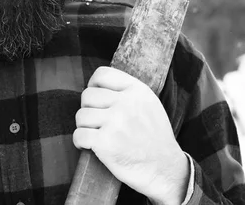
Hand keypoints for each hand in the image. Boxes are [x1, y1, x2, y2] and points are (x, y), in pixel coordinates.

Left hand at [73, 67, 189, 204]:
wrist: (166, 170)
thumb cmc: (155, 138)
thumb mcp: (149, 104)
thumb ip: (127, 92)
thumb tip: (99, 86)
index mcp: (137, 90)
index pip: (102, 74)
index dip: (93, 85)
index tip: (96, 99)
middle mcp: (126, 103)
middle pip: (87, 96)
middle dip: (88, 109)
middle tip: (97, 122)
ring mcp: (115, 122)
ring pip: (81, 115)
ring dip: (84, 126)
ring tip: (95, 134)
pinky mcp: (105, 143)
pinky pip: (78, 135)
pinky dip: (79, 142)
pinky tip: (88, 146)